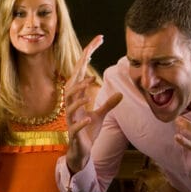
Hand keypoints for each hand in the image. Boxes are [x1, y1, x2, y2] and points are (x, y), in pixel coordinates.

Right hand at [65, 35, 121, 172]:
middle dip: (80, 67)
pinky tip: (89, 116)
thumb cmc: (88, 132)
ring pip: (69, 103)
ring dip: (79, 93)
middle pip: (71, 82)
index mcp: (77, 99)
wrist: (81, 152)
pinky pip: (75, 126)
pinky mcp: (74, 133)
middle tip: (90, 53)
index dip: (87, 56)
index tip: (97, 39)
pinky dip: (82, 121)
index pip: (80, 73)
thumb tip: (121, 93)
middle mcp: (71, 106)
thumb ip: (109, 103)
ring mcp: (71, 120)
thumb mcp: (101, 115)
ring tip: (90, 86)